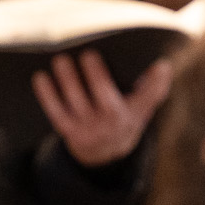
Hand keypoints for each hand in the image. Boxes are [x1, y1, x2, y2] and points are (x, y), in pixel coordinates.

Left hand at [32, 48, 172, 166]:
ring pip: (78, 102)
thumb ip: (155, 87)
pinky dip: (48, 95)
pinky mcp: (69, 131)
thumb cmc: (126, 118)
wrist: (106, 152)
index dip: (146, 81)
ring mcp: (89, 129)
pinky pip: (57, 113)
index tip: (138, 60)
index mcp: (131, 114)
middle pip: (103, 96)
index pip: (141, 97)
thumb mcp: (144, 107)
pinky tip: (41, 77)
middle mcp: (111, 123)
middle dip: (95, 75)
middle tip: (85, 52)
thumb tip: (163, 65)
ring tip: (61, 59)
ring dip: (68, 81)